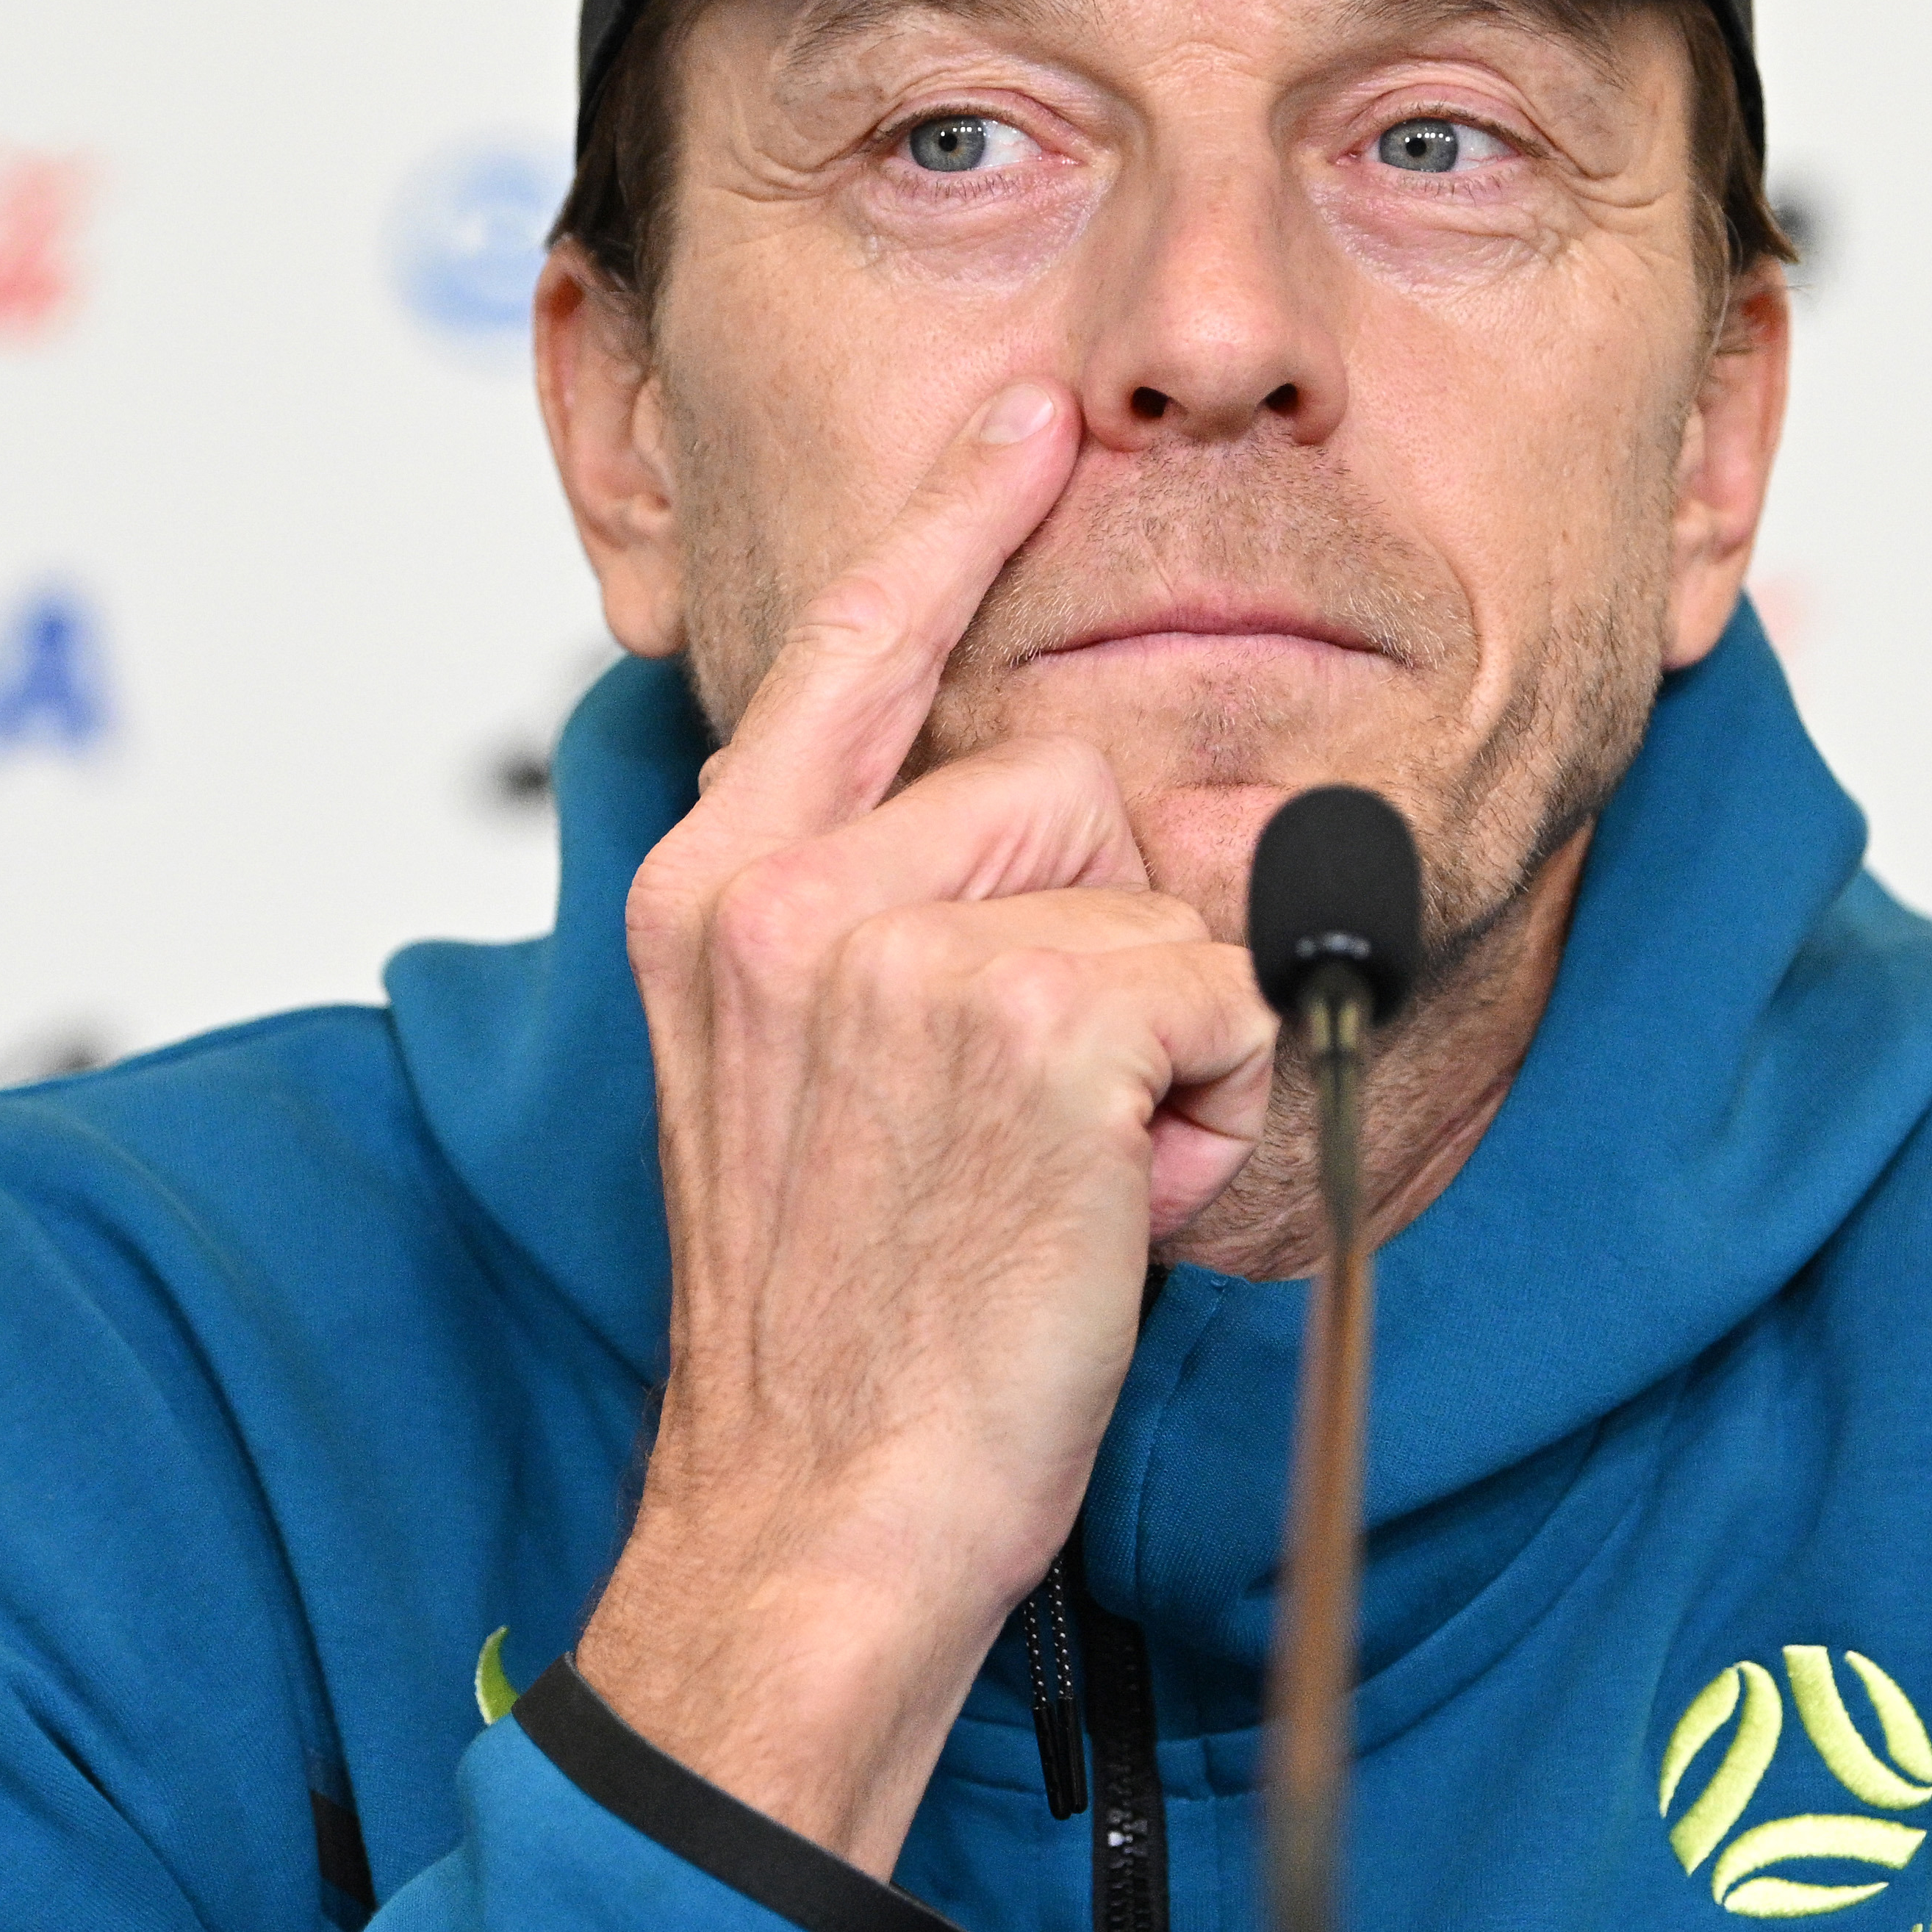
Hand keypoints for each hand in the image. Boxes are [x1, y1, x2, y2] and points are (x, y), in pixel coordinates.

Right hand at [578, 384, 1282, 1873]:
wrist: (815, 1515)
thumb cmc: (838, 1327)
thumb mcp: (811, 1082)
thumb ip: (887, 928)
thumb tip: (1085, 822)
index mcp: (714, 890)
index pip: (841, 648)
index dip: (950, 522)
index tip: (1024, 416)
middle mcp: (783, 892)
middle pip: (1061, 784)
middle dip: (1110, 941)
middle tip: (1037, 1123)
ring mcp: (897, 949)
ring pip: (1152, 891)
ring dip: (1166, 1037)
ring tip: (1065, 1174)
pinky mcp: (1031, 1021)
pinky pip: (1216, 989)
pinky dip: (1207, 1109)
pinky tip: (1109, 1205)